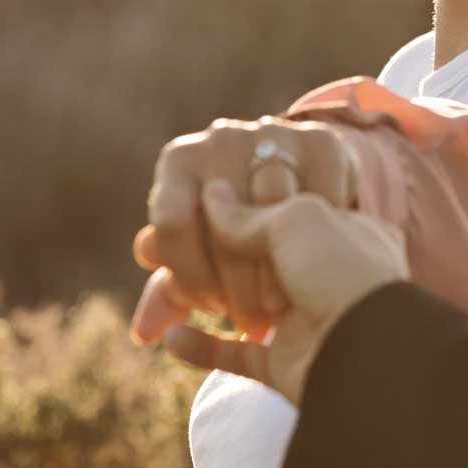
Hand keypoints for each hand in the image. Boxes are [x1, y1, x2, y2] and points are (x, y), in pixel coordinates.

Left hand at [130, 117, 356, 343]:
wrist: (292, 173)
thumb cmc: (231, 226)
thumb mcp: (199, 254)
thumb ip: (170, 291)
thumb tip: (145, 333)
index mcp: (179, 162)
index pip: (172, 224)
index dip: (190, 276)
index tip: (210, 308)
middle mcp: (220, 139)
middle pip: (226, 221)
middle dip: (238, 286)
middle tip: (252, 322)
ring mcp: (273, 134)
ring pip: (275, 208)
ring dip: (281, 268)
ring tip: (283, 304)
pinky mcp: (321, 140)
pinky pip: (320, 195)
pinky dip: (322, 236)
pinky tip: (316, 265)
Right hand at [162, 180, 407, 403]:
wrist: (366, 350)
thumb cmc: (340, 268)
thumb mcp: (296, 215)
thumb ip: (246, 210)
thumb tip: (211, 196)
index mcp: (340, 225)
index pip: (280, 202)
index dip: (241, 201)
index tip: (204, 194)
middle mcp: (324, 267)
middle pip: (254, 252)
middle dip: (214, 250)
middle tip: (159, 249)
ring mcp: (304, 314)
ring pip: (240, 298)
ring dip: (204, 293)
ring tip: (166, 287)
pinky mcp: (284, 362)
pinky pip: (233, 354)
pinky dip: (201, 347)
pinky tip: (170, 338)